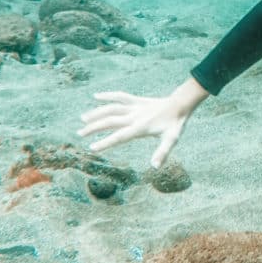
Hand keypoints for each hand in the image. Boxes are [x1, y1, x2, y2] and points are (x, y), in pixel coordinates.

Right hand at [78, 78, 208, 167]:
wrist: (181, 104)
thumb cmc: (176, 124)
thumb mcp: (172, 139)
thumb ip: (163, 153)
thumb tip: (155, 167)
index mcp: (141, 127)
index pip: (120, 136)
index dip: (106, 142)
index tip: (92, 148)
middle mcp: (135, 116)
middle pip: (111, 121)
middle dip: (94, 127)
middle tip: (80, 134)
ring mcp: (135, 107)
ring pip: (112, 108)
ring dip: (97, 113)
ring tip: (83, 119)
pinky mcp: (137, 100)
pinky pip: (120, 96)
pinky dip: (108, 95)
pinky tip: (96, 96)